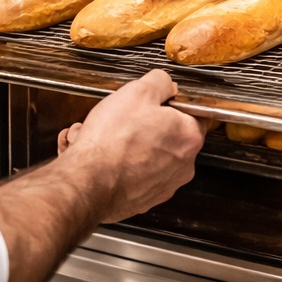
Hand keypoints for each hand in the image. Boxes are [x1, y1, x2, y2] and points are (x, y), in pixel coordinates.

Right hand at [59, 69, 203, 222]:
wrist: (88, 184)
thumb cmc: (113, 140)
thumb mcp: (138, 91)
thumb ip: (161, 82)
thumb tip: (166, 85)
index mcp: (189, 136)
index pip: (193, 113)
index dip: (170, 104)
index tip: (153, 103)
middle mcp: (183, 165)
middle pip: (165, 135)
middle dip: (141, 124)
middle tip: (118, 118)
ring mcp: (164, 185)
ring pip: (145, 155)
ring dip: (123, 144)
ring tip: (97, 136)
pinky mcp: (144, 199)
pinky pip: (132, 174)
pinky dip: (116, 163)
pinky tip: (96, 155)